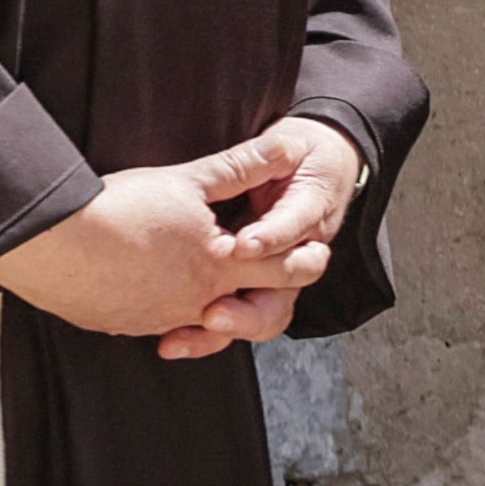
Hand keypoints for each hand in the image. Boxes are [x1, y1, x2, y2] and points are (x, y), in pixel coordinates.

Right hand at [0, 137, 347, 351]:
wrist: (46, 242)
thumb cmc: (116, 209)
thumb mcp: (186, 181)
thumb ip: (240, 168)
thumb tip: (285, 150)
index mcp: (220, 265)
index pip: (285, 270)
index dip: (304, 258)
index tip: (314, 250)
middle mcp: (195, 302)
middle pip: (253, 309)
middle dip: (268, 291)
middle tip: (271, 272)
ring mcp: (158, 319)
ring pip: (203, 320)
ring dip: (213, 303)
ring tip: (205, 276)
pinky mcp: (123, 325)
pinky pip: (157, 323)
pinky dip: (163, 307)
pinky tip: (150, 285)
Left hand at [168, 117, 369, 358]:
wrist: (314, 168)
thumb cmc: (302, 159)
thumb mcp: (290, 146)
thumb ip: (273, 153)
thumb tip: (276, 151)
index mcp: (307, 219)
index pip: (294, 232)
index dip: (270, 240)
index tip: (242, 246)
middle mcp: (292, 257)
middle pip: (280, 298)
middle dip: (248, 312)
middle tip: (214, 313)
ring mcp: (270, 278)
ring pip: (258, 317)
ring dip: (223, 331)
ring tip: (188, 333)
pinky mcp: (243, 287)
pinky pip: (229, 319)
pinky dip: (201, 334)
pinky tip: (171, 339)